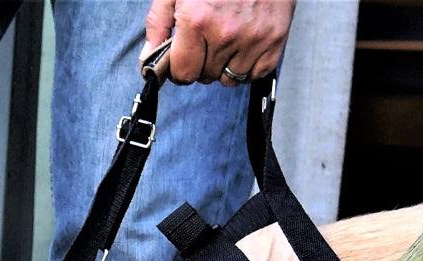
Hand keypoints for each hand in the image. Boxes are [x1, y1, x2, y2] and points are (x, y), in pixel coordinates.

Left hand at [144, 0, 295, 84]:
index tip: (184, 56)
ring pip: (230, 79)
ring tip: (226, 38)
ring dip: (224, 66)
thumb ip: (158, 22)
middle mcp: (225, 33)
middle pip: (205, 77)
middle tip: (207, 38)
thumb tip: (147, 59)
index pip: (183, 74)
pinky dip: (248, 65)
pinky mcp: (275, 39)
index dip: (180, 68)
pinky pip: (255, 74)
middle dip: (202, 63)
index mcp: (198, 19)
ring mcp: (253, 38)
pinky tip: (244, 43)